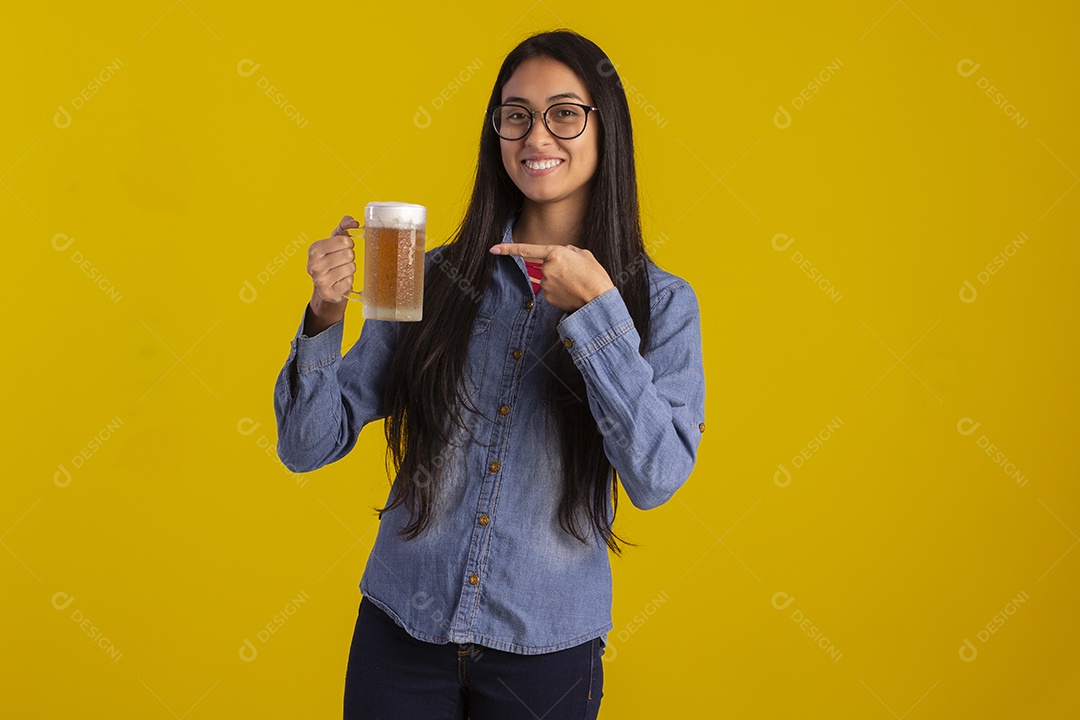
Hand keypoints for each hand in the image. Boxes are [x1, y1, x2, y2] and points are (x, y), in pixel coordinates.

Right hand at [308, 215, 360, 303]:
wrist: (326, 285)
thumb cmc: (332, 258)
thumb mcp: (336, 239)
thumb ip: (345, 226)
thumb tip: (354, 222)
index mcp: (314, 249)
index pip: (344, 241)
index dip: (348, 244)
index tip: (343, 247)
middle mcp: (314, 265)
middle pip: (348, 254)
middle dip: (350, 257)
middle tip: (342, 261)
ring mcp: (320, 281)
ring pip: (350, 268)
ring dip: (350, 269)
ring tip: (341, 271)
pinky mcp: (329, 293)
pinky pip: (349, 282)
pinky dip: (348, 281)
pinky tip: (340, 281)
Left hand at [489, 243, 614, 311]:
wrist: (598, 300)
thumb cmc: (594, 276)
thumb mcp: (585, 254)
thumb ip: (569, 250)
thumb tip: (563, 253)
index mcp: (555, 254)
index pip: (526, 250)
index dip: (508, 249)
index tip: (493, 249)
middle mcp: (546, 269)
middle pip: (545, 265)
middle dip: (556, 267)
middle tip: (574, 272)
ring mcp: (546, 285)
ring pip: (548, 278)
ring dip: (558, 279)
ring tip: (575, 283)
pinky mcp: (548, 298)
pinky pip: (550, 290)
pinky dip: (559, 290)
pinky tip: (571, 292)